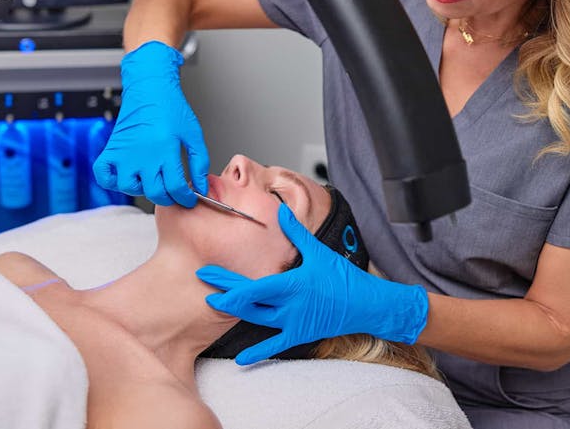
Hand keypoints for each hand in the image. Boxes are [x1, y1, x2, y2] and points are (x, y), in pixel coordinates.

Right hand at [92, 41, 208, 206]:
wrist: (150, 88)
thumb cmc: (172, 108)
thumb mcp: (193, 133)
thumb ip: (199, 162)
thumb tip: (201, 186)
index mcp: (165, 150)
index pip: (176, 187)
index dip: (185, 198)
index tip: (189, 198)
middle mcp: (142, 155)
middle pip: (154, 192)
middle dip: (168, 197)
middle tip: (174, 193)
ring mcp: (124, 154)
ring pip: (129, 188)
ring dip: (142, 190)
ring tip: (152, 182)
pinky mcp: (111, 149)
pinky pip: (104, 176)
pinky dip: (112, 181)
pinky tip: (126, 176)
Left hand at [196, 203, 428, 364]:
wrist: (366, 304)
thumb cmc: (343, 277)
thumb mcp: (318, 252)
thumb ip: (296, 232)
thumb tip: (281, 211)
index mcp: (291, 284)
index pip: (252, 287)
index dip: (227, 282)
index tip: (207, 273)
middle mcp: (288, 306)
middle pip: (248, 301)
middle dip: (224, 291)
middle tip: (203, 281)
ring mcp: (293, 322)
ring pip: (256, 319)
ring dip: (235, 312)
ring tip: (215, 303)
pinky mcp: (299, 334)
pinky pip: (274, 345)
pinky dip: (257, 352)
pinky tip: (240, 359)